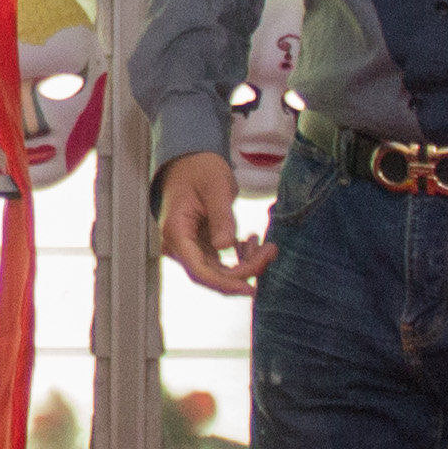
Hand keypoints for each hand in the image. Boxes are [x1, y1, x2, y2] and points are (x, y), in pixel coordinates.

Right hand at [154, 154, 269, 298]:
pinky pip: (221, 262)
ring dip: (246, 264)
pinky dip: (240, 258)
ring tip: (267, 246)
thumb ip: (221, 217)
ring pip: (219, 271)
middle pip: (211, 274)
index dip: (225, 283)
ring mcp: (189, 247)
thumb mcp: (216, 186)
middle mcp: (179, 245)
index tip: (250, 287)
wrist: (190, 161)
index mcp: (177, 232)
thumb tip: (225, 247)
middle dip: (244, 270)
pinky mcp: (200, 245)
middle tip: (270, 252)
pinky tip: (251, 243)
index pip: (199, 270)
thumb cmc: (200, 169)